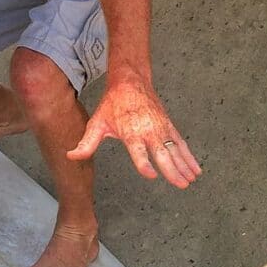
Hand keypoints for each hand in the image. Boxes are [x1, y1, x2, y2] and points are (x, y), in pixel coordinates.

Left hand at [66, 76, 200, 187]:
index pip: (138, 152)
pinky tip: (195, 169)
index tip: (151, 175)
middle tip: (180, 185)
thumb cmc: (112, 104)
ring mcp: (161, 128)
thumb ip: (87, 143)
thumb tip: (71, 156)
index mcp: (131, 133)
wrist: (130, 81)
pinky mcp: (168, 126)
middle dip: (172, 170)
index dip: (144, 164)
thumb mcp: (97, 123)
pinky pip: (181, 143)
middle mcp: (149, 131)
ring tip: (190, 180)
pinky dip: (189, 156)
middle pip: (162, 153)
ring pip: (175, 149)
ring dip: (184, 165)